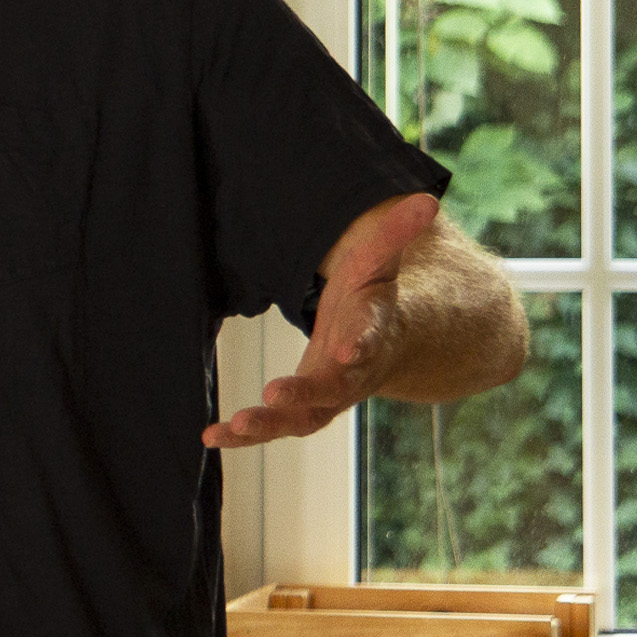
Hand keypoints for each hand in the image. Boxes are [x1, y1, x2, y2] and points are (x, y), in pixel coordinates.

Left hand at [203, 193, 439, 449]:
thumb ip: (395, 233)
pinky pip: (274, 428)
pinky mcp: (302, 410)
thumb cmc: (372, 299)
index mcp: (372, 335)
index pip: (370, 340)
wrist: (382, 347)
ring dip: (267, 424)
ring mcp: (328, 398)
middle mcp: (353, 374)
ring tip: (232, 425)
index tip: (347, 350)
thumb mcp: (380, 262)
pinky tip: (210, 436)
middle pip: (333, 389)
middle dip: (306, 393)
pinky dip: (243, 436)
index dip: (361, 345)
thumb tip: (426, 199)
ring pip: (301, 419)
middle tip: (275, 394)